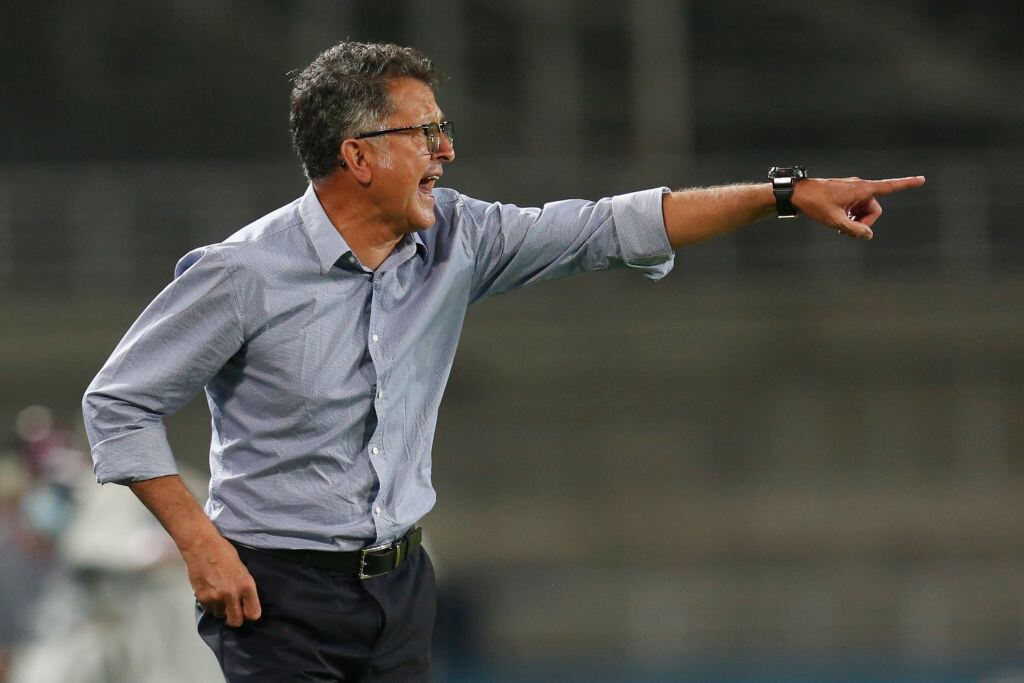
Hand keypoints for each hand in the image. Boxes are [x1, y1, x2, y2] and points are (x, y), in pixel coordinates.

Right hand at [182, 533, 261, 627]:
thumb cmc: (224, 552)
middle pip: (235, 621)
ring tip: (220, 596)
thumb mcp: (242, 569)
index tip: (247, 611)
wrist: (202, 546)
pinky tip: (210, 592)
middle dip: (235, 618)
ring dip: (221, 609)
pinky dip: (210, 604)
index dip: (250, 614)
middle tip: (233, 611)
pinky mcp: (201, 597)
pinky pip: (208, 609)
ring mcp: (215, 598)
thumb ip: (244, 587)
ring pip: (220, 615)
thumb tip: (244, 601)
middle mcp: (231, 594)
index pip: (253, 614)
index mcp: (246, 585)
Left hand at [792, 175, 925, 239]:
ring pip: (864, 210)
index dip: (907, 184)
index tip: (922, 180)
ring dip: (856, 220)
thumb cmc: (816, 204)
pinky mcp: (845, 194)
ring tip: (841, 227)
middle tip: (848, 232)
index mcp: (862, 189)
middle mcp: (860, 187)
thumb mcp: (836, 221)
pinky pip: (855, 207)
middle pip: (874, 209)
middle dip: (865, 222)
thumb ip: (854, 230)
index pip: (889, 187)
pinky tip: (839, 222)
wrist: (797, 194)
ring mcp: (852, 190)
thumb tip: (868, 235)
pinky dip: (851, 216)